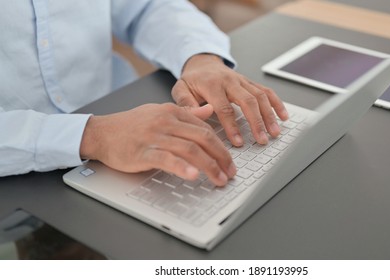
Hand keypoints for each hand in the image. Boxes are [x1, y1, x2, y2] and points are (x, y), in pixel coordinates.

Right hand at [79, 103, 235, 185]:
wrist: (101, 132)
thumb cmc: (131, 125)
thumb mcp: (160, 112)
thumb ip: (186, 112)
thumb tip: (209, 110)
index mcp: (172, 112)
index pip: (204, 128)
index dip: (221, 145)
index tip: (229, 160)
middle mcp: (166, 122)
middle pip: (203, 138)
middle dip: (221, 156)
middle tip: (231, 172)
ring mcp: (155, 136)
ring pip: (190, 149)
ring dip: (209, 166)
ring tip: (219, 179)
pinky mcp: (143, 152)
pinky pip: (167, 159)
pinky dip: (182, 167)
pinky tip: (193, 175)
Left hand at [171, 54, 288, 146]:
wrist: (202, 62)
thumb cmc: (192, 80)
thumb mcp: (180, 89)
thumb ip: (186, 104)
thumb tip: (200, 114)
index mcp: (212, 84)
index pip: (224, 108)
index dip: (232, 126)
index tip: (238, 142)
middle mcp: (230, 81)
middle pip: (248, 101)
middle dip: (257, 122)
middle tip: (262, 140)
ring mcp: (242, 81)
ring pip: (260, 96)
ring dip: (269, 115)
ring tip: (274, 132)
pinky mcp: (250, 82)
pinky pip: (266, 91)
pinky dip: (277, 103)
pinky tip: (283, 116)